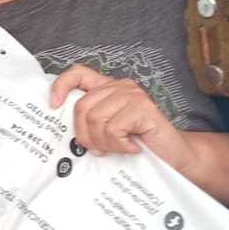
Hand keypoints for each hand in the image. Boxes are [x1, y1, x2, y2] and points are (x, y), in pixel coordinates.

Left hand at [49, 63, 196, 174]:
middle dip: (85, 134)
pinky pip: (114, 128)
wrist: (174, 156)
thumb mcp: (109, 131)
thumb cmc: (140, 144)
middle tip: (98, 149)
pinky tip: (133, 147)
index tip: (53, 106)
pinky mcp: (144, 108)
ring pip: (96, 120)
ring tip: (120, 148)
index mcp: (109, 88)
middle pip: (82, 106)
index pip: (79, 73)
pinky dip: (120, 145)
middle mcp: (121, 86)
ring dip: (104, 143)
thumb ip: (92, 122)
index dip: (61, 85)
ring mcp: (133, 95)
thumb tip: (65, 129)